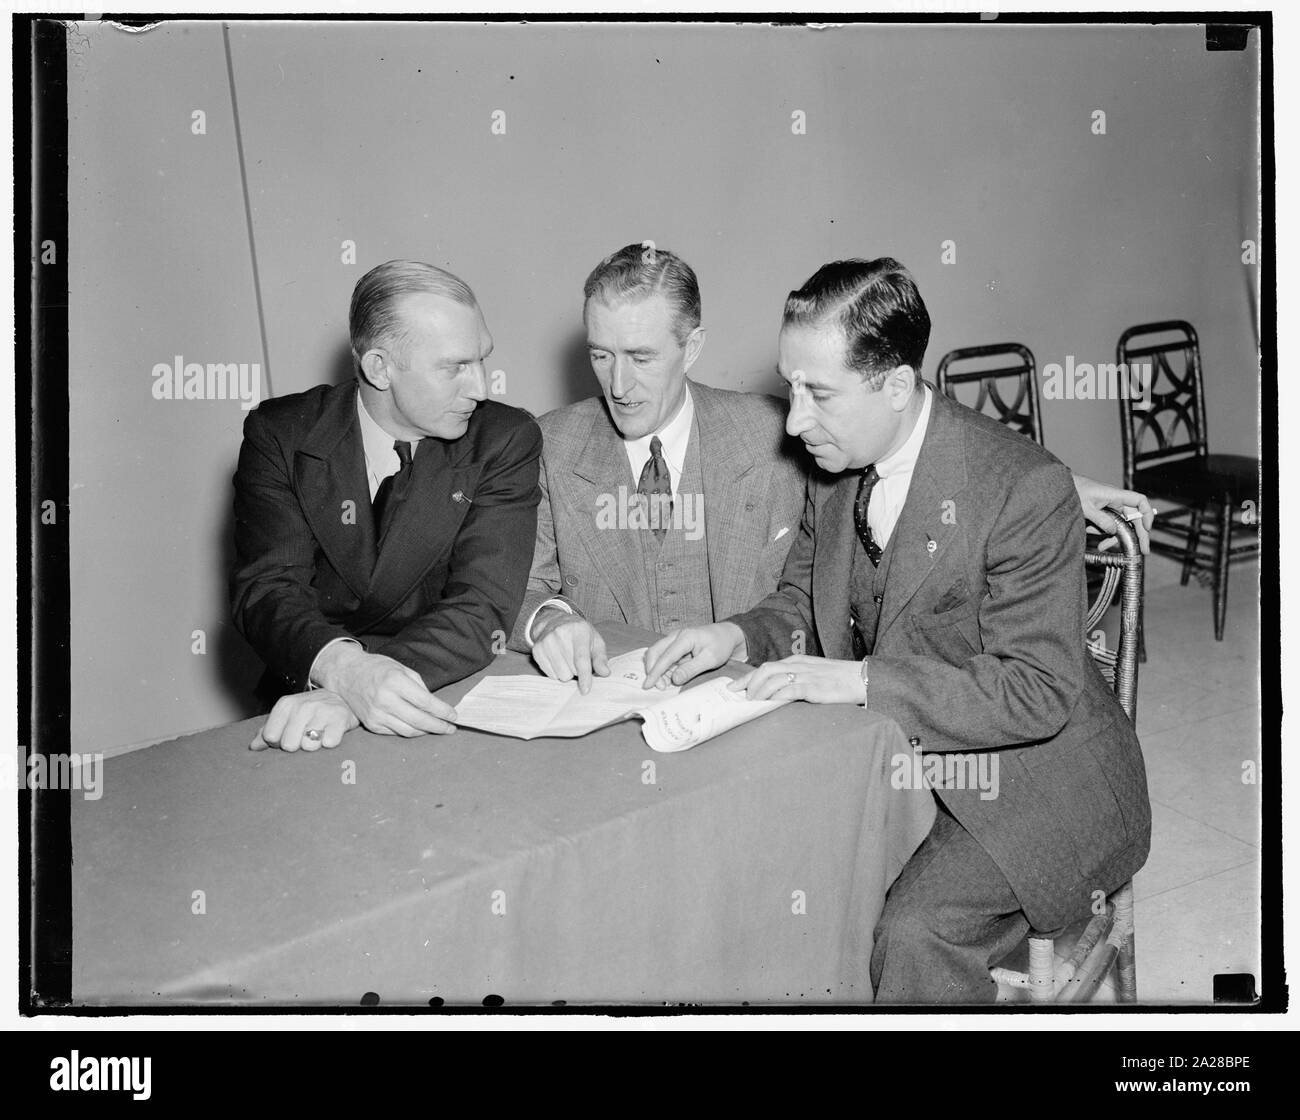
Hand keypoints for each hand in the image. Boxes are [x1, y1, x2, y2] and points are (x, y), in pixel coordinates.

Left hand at [251, 689, 358, 751]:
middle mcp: (303, 706)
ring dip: (314, 746)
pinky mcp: (340, 719)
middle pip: (288, 744)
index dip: (278, 742)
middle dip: (297, 745)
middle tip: (306, 736)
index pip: (270, 736)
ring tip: (319, 735)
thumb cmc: (312, 712)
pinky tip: (331, 734)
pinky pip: (328, 743)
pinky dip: (330, 742)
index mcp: (286, 704)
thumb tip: (253, 747)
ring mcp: (322, 711)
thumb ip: (269, 731)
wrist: (345, 696)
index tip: (289, 736)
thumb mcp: (288, 716)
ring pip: (308, 746)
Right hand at [314, 644, 456, 735]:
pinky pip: (396, 732)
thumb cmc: (377, 668)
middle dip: (439, 726)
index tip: (453, 715)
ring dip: (426, 732)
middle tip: (450, 728)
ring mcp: (376, 714)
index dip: (442, 711)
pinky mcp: (371, 724)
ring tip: (438, 729)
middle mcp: (385, 699)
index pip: (425, 702)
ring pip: (408, 731)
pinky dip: (410, 731)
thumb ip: (419, 687)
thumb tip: (435, 706)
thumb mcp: (401, 668)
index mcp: (395, 681)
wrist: (346, 675)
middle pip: (419, 720)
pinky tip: (419, 728)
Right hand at [531, 613, 608, 693]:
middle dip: (577, 671)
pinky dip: (556, 671)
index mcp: (579, 631)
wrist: (554, 621)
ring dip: (567, 672)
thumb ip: (601, 658)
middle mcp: (560, 634)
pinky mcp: (537, 650)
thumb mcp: (595, 641)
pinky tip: (557, 659)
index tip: (586, 690)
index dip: (584, 677)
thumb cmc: (579, 634)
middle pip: (571, 671)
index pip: (581, 659)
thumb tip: (605, 673)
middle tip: (577, 660)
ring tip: (567, 659)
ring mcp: (546, 642)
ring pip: (560, 675)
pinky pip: (550, 674)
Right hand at [643, 623, 746, 688]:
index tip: (648, 685)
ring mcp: (674, 640)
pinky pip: (664, 657)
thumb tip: (674, 680)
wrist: (726, 635)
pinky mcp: (675, 646)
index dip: (655, 672)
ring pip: (657, 654)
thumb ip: (691, 669)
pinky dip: (663, 668)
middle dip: (653, 671)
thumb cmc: (720, 645)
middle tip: (660, 686)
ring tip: (666, 684)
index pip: (665, 656)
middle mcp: (676, 636)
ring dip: (658, 670)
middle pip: (655, 652)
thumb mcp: (710, 659)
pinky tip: (670, 677)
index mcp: (685, 637)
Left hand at [730, 655, 865, 704]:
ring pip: (773, 679)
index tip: (733, 687)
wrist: (864, 678)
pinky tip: (770, 704)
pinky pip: (789, 690)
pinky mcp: (814, 688)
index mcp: (798, 661)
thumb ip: (797, 678)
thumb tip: (778, 692)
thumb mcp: (815, 673)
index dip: (747, 676)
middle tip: (740, 697)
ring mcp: (806, 675)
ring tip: (753, 704)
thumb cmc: (840, 678)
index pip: (766, 666)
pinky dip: (776, 697)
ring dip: (759, 692)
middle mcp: (799, 665)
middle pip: (765, 670)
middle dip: (749, 683)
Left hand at [1072, 475, 1154, 554]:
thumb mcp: (1085, 506)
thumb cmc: (1075, 490)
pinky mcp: (1104, 515)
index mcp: (1116, 495)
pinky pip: (1111, 527)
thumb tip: (1113, 531)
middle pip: (1135, 518)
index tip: (1147, 528)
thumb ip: (1099, 519)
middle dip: (1139, 535)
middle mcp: (1117, 502)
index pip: (1140, 501)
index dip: (1147, 513)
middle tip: (1143, 550)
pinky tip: (1100, 544)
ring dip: (1116, 538)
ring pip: (1122, 526)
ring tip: (1104, 546)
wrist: (1063, 488)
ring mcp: (1111, 509)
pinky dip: (1107, 536)